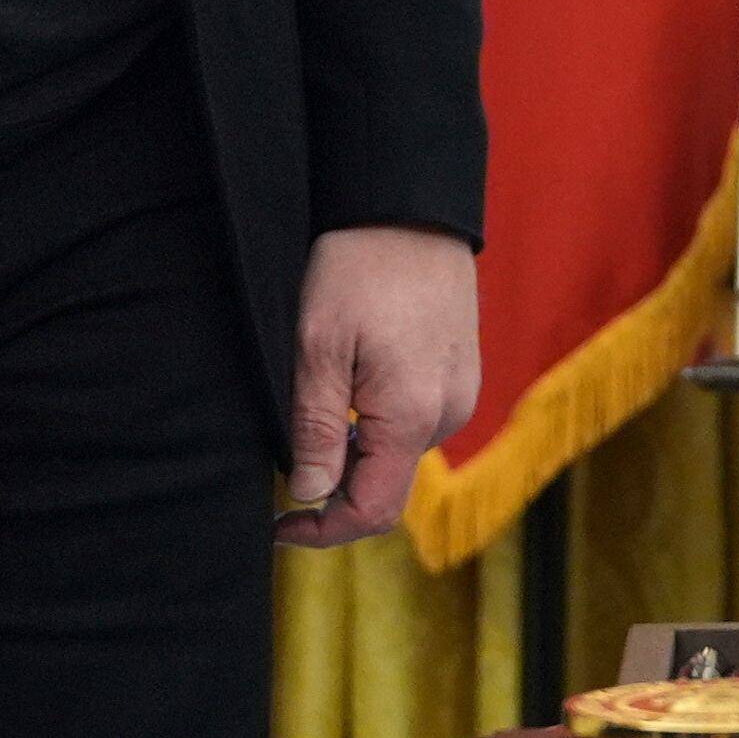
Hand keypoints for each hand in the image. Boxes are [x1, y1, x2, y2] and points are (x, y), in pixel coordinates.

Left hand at [282, 224, 478, 547]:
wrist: (410, 207)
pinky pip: (417, 422)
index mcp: (413, 414)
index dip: (322, 530)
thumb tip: (310, 494)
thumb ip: (318, 429)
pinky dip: (379, 425)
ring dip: (357, 453)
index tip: (277, 525)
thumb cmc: (358, 267)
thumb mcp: (318, 348)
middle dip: (335, 487)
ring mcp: (460, 392)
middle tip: (286, 458)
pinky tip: (352, 385)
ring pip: (400, 454)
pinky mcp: (460, 373)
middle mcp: (448, 413)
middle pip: (387, 485)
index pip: (373, 510)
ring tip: (318, 405)